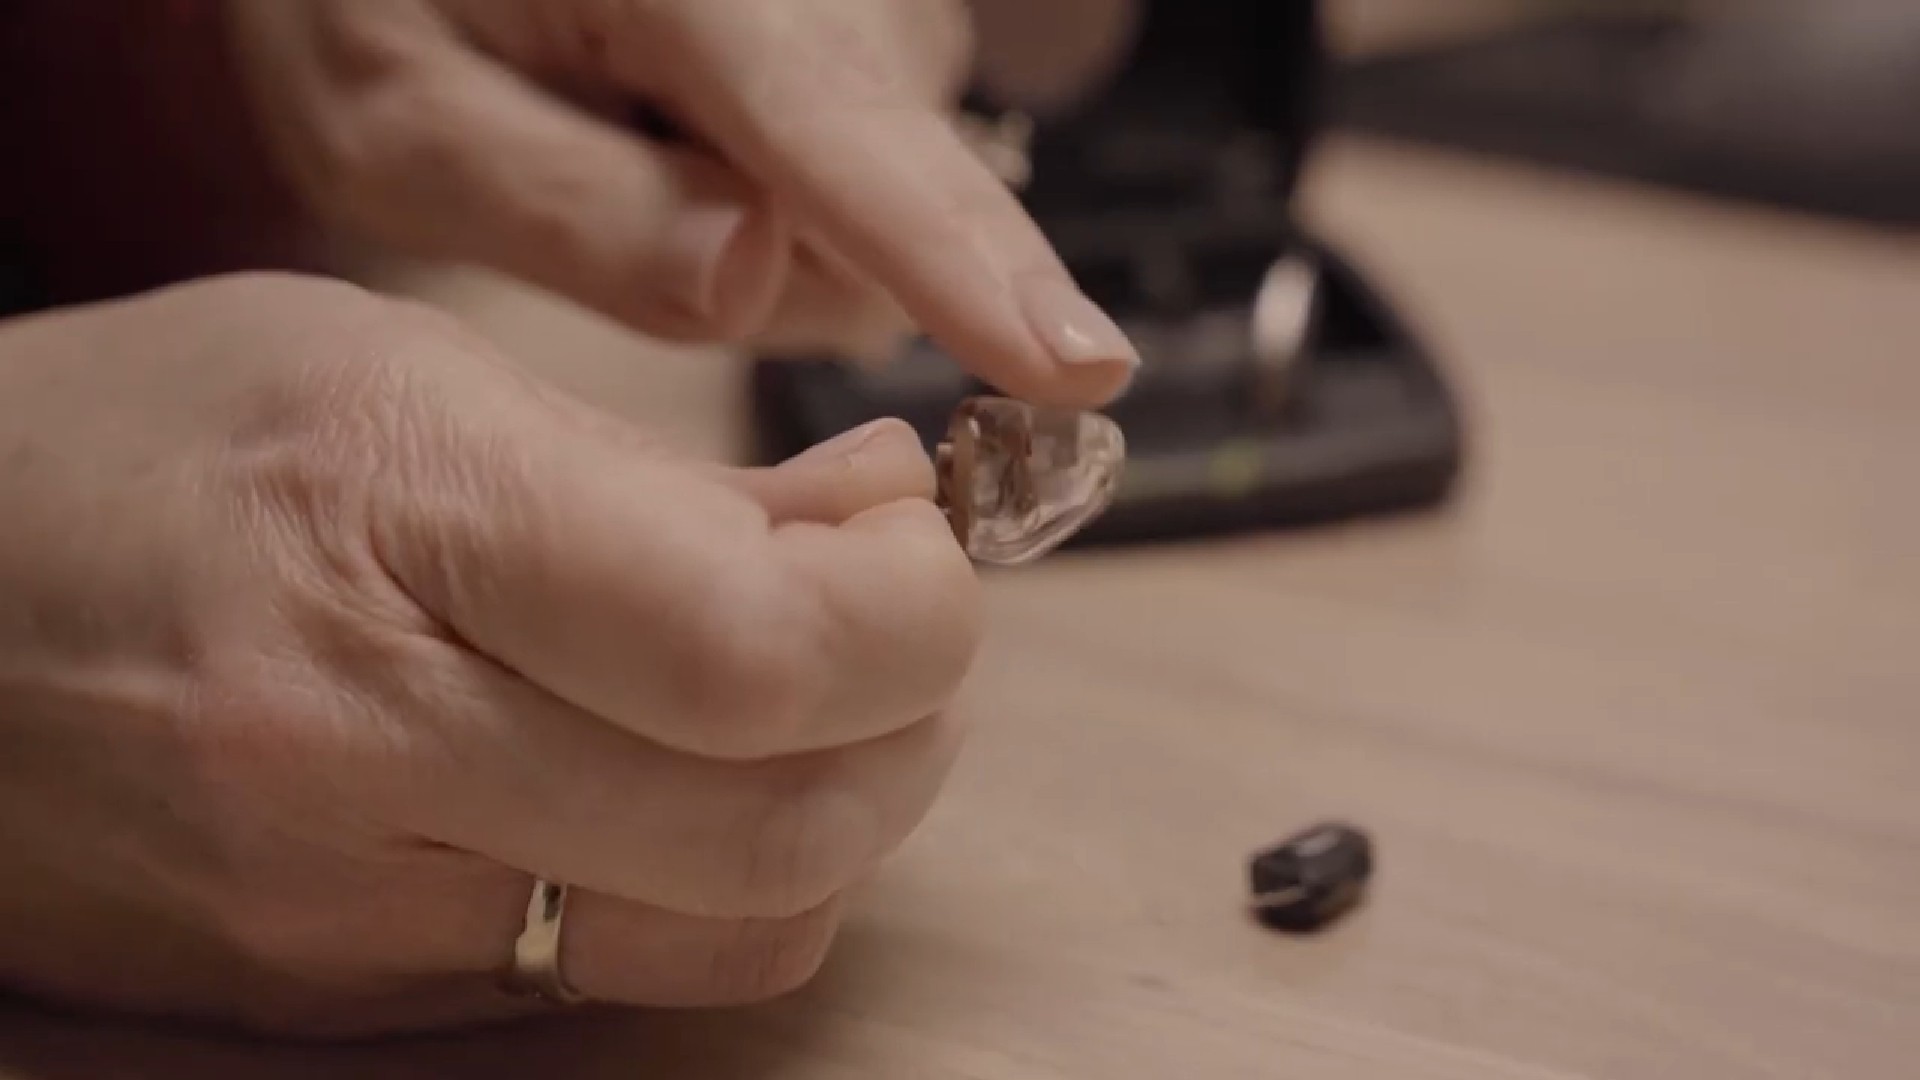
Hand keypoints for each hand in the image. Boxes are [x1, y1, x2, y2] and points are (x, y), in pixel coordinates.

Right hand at [0, 273, 979, 1035]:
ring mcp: (345, 909)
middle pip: (784, 825)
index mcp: (390, 528)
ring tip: (815, 695)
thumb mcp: (396, 368)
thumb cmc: (139, 445)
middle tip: (902, 618)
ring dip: (844, 811)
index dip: (914, 610)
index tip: (920, 543)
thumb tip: (879, 528)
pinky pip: (623, 973)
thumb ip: (668, 473)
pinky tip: (700, 778)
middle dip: (913, 717)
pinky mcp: (342, 997)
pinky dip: (728, 881)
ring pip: (739, 931)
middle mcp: (360, 751)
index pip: (755, 646)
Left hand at [223, 0, 1139, 404]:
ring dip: (765, 217)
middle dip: (762, 253)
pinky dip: (784, 182)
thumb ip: (571, 212)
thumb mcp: (396, 121)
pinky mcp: (888, 30)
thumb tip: (751, 282)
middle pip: (881, 206)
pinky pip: (880, 176)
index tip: (1076, 370)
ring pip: (885, 203)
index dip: (961, 262)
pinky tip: (685, 118)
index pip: (846, 137)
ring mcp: (878, 2)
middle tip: (595, 177)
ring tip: (626, 125)